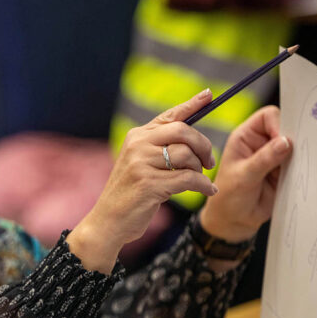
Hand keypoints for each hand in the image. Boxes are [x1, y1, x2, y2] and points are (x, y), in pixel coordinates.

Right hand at [68, 89, 219, 272]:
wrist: (107, 223)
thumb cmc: (130, 195)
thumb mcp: (141, 165)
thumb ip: (161, 149)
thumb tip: (194, 136)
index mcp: (136, 137)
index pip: (169, 115)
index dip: (191, 104)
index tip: (209, 95)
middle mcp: (137, 145)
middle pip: (183, 131)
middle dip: (203, 146)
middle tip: (209, 162)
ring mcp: (141, 164)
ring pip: (186, 156)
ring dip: (199, 170)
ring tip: (198, 181)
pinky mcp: (148, 184)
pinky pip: (188, 179)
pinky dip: (203, 186)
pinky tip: (208, 191)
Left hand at [200, 106, 290, 245]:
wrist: (234, 221)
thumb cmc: (228, 197)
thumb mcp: (244, 177)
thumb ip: (264, 159)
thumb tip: (285, 141)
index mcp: (245, 137)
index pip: (268, 116)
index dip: (279, 123)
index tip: (284, 140)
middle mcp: (261, 142)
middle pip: (286, 127)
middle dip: (293, 136)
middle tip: (297, 151)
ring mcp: (274, 155)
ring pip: (296, 144)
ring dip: (299, 153)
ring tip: (294, 167)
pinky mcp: (284, 169)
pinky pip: (300, 161)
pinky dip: (302, 165)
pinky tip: (297, 175)